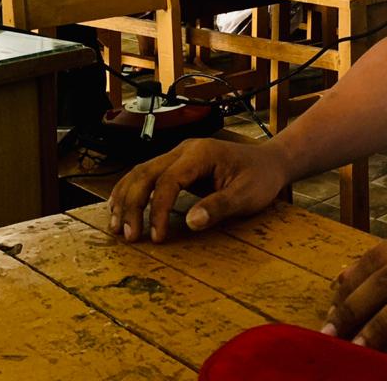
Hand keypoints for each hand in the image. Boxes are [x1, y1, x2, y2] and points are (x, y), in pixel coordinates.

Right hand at [107, 138, 291, 243]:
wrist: (270, 162)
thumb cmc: (261, 177)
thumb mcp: (247, 195)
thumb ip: (220, 206)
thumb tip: (191, 221)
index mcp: (201, 154)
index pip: (167, 180)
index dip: (157, 209)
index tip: (156, 237)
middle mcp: (185, 150)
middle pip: (145, 173)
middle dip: (132, 205)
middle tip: (129, 236)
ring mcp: (179, 155)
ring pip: (140, 172)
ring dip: (125, 198)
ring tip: (116, 227)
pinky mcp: (176, 165)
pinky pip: (146, 175)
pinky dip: (130, 191)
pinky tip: (120, 209)